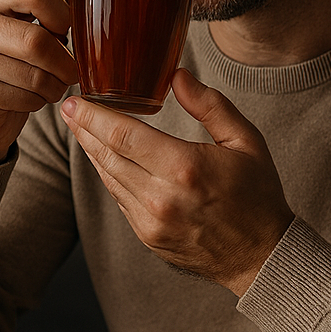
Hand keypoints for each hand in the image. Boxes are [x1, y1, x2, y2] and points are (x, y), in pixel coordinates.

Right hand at [0, 0, 78, 165]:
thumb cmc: (12, 56)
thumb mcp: (26, 17)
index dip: (62, 11)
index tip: (68, 29)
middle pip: (36, 40)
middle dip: (65, 62)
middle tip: (73, 71)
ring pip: (33, 74)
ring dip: (54, 85)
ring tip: (54, 85)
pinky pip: (23, 97)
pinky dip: (38, 101)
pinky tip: (32, 97)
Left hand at [60, 69, 294, 295]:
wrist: (262, 256)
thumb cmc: (258, 195)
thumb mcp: (246, 142)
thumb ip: (210, 105)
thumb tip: (177, 75)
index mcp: (184, 169)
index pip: (123, 135)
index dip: (92, 116)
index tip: (74, 100)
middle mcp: (161, 197)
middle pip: (107, 155)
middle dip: (83, 129)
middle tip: (68, 108)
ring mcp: (151, 221)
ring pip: (108, 178)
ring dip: (92, 151)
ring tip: (81, 128)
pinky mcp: (147, 236)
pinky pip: (119, 198)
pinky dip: (109, 175)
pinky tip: (105, 158)